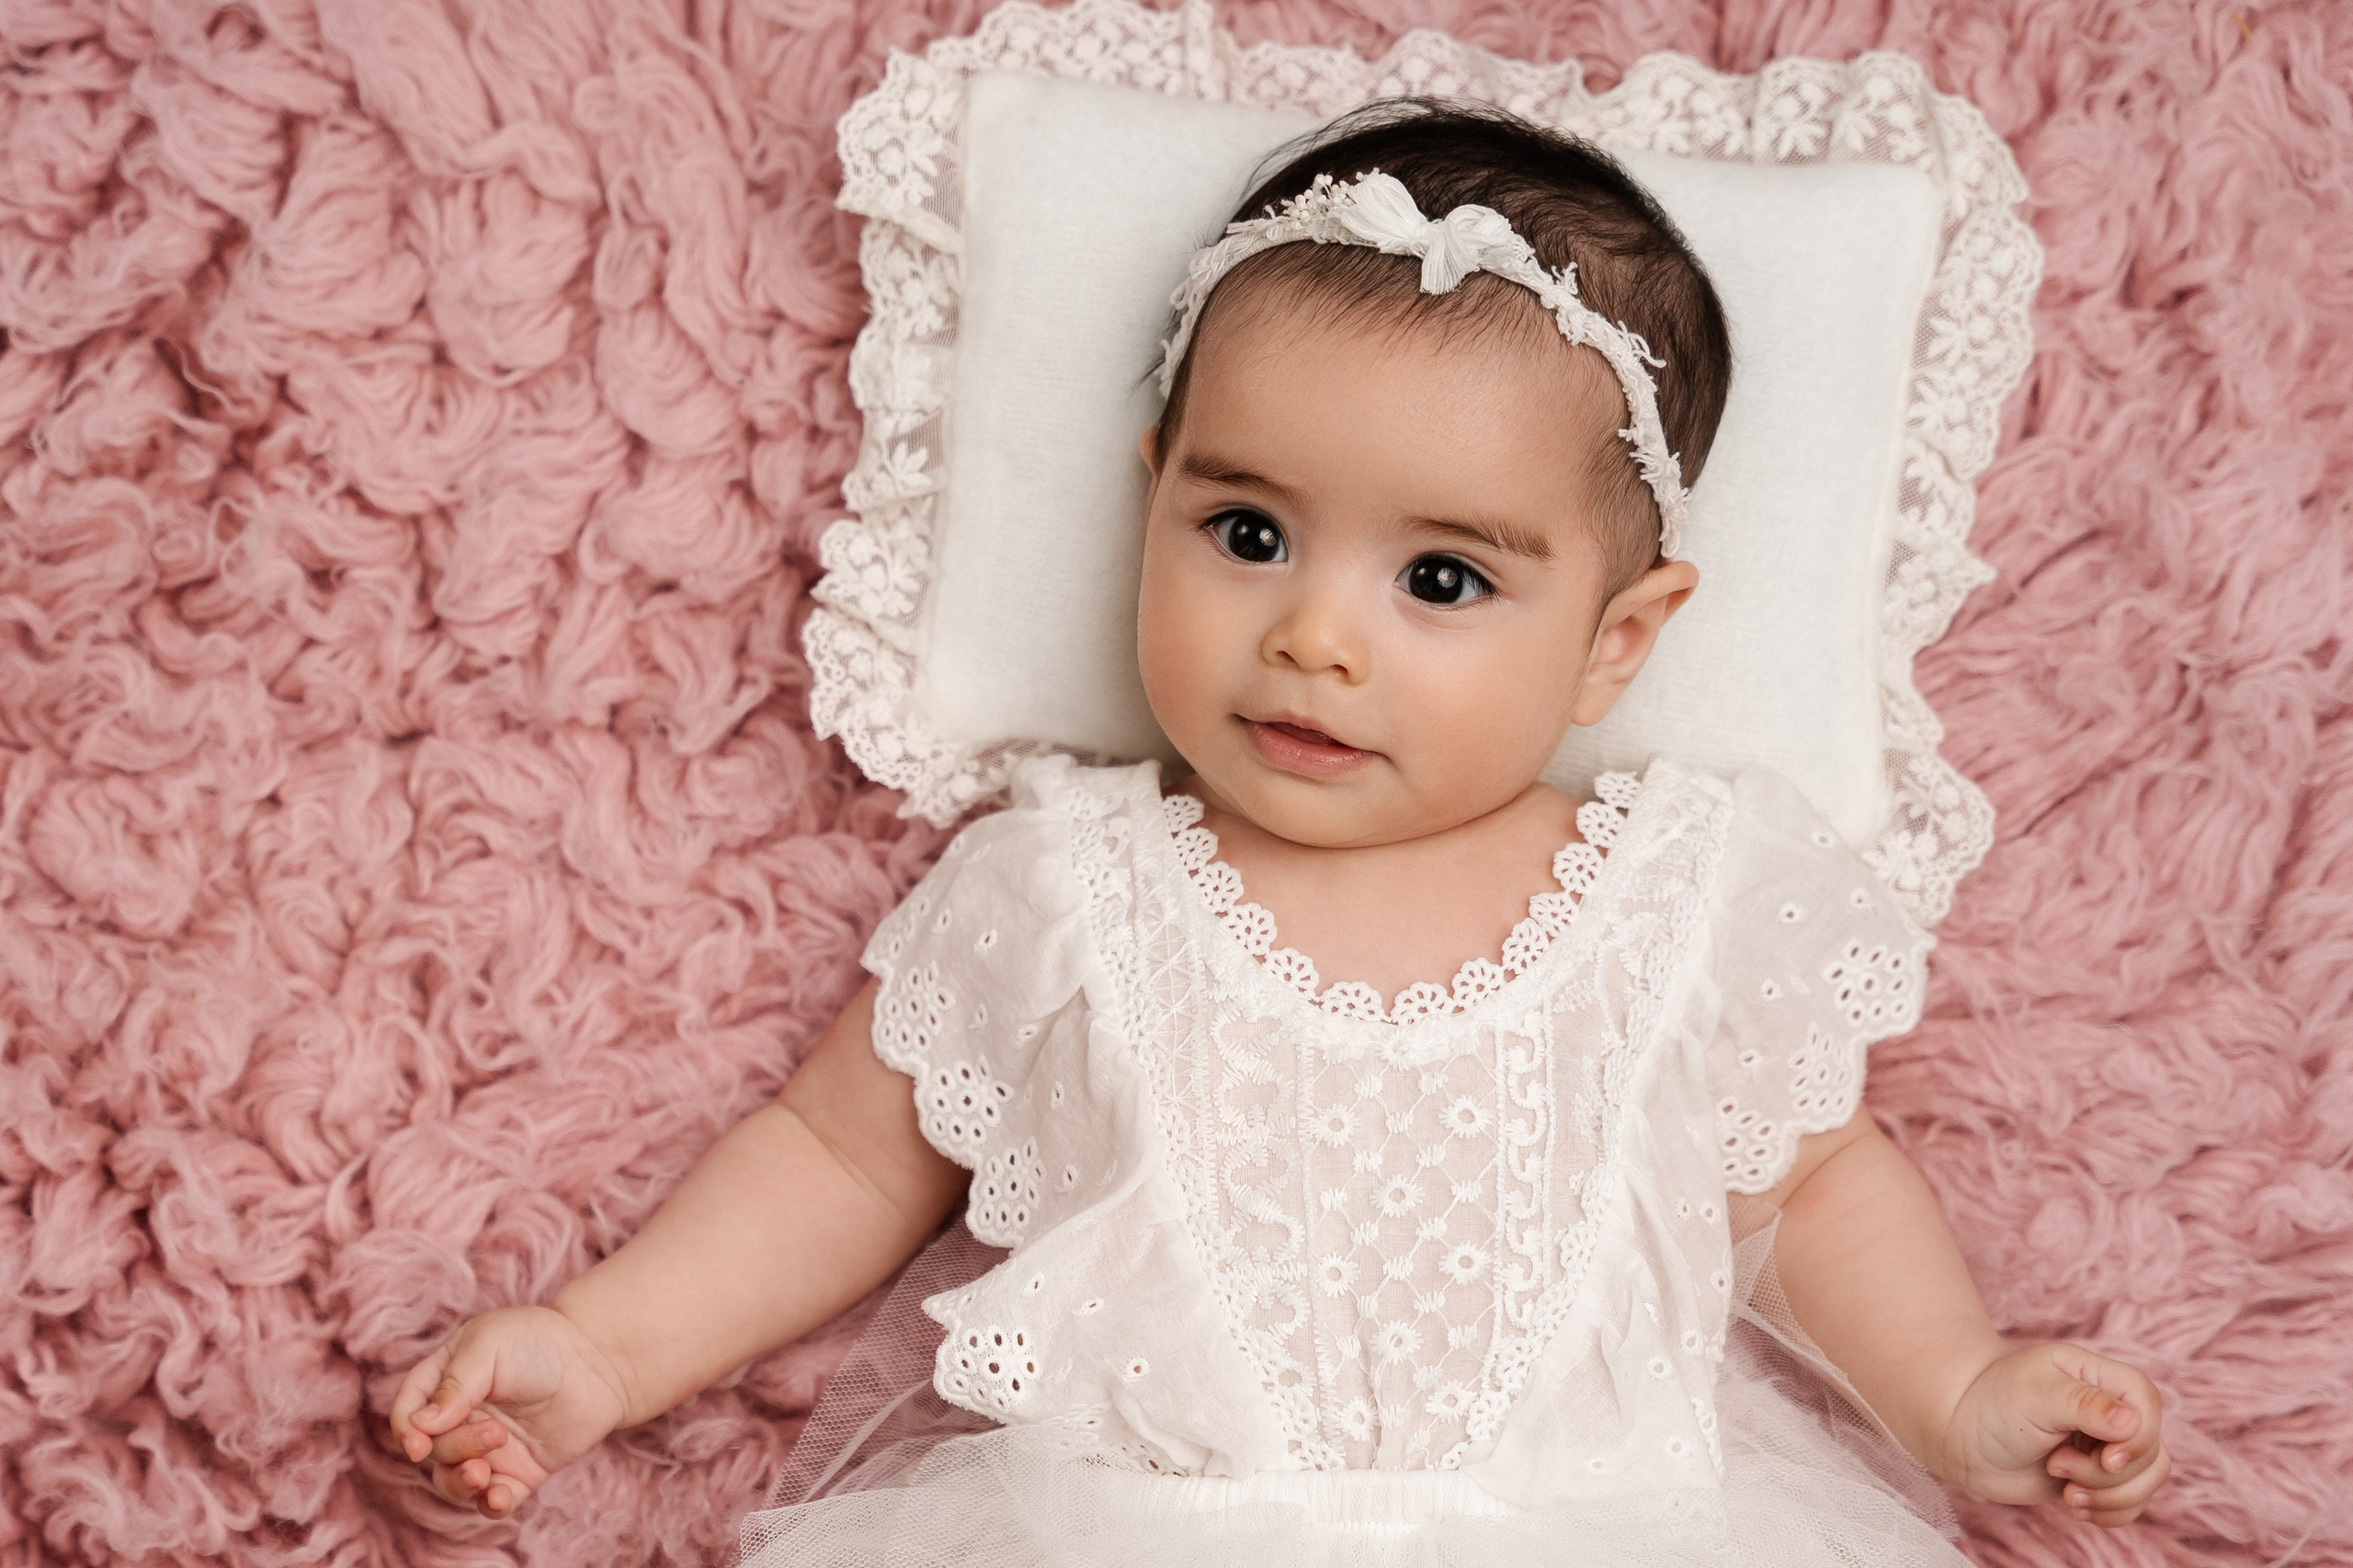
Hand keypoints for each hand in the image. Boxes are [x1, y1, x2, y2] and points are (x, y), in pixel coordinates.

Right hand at [389, 1306, 632, 1517]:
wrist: (600, 1361)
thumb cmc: (541, 1341)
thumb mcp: (491, 1345)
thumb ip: (454, 1384)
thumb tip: (420, 1426)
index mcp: (445, 1381)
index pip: (408, 1411)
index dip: (407, 1430)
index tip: (419, 1443)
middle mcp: (462, 1418)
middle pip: (433, 1449)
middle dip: (454, 1448)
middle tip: (494, 1433)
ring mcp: (489, 1448)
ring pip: (453, 1480)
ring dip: (461, 1483)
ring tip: (484, 1473)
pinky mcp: (519, 1472)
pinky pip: (492, 1500)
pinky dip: (490, 1505)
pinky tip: (499, 1498)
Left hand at [1938, 1341, 2168, 1526]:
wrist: (1960, 1434)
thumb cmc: (1992, 1403)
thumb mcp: (2034, 1394)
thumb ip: (2085, 1404)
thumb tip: (2133, 1422)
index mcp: (2099, 1376)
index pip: (2147, 1404)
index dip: (2139, 1438)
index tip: (2106, 1459)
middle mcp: (2110, 1410)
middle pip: (2150, 1451)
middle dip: (2106, 1474)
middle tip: (2055, 1466)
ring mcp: (2107, 1445)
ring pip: (2147, 1481)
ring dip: (2110, 1498)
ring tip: (2066, 1493)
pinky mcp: (2098, 1477)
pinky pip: (2131, 1503)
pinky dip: (2111, 1514)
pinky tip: (2075, 1507)